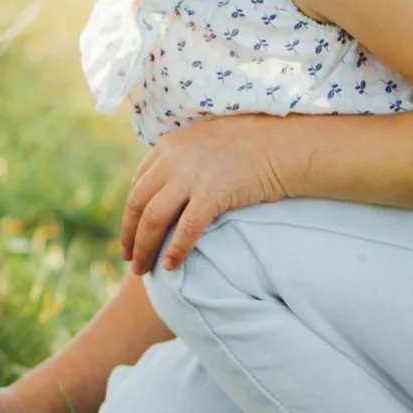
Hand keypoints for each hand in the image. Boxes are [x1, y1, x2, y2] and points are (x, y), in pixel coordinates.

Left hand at [120, 114, 294, 273]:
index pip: (138, 183)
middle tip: (129, 258)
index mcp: (169, 145)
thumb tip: (174, 188)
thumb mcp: (207, 143)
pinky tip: (170, 266)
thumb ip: (186, 160)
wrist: (283, 143)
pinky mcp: (212, 193)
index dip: (131, 212)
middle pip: (138, 203)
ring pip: (154, 218)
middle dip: (130, 234)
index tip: (131, 231)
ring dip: (144, 247)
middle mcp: (173, 159)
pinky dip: (175, 249)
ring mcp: (191, 176)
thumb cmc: (252, 145)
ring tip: (142, 269)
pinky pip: (186, 228)